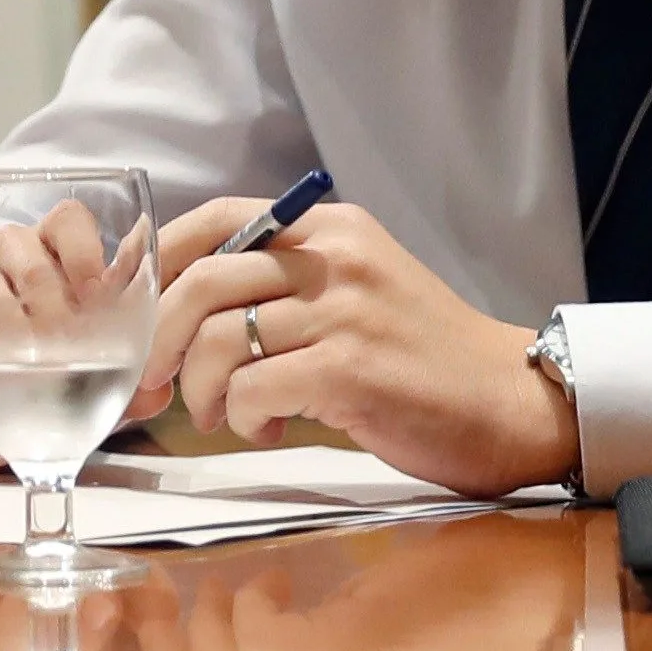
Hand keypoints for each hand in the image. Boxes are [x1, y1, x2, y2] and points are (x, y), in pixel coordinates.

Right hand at [0, 198, 138, 473]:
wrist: (7, 393)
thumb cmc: (69, 369)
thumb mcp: (105, 371)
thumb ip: (131, 378)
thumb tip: (157, 393)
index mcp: (58, 253)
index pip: (66, 220)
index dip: (82, 248)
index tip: (98, 292)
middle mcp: (8, 260)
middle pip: (16, 249)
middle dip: (47, 297)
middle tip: (70, 349)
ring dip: (6, 334)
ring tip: (35, 384)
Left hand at [136, 203, 572, 496]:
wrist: (514, 404)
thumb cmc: (424, 359)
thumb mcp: (357, 293)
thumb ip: (287, 284)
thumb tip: (184, 312)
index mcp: (332, 229)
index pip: (214, 220)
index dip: (158, 266)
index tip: (137, 314)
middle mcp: (335, 258)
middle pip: (201, 280)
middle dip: (157, 339)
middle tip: (156, 384)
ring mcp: (344, 312)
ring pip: (217, 338)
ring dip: (199, 389)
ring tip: (221, 415)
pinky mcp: (350, 370)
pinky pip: (252, 387)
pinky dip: (241, 415)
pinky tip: (267, 430)